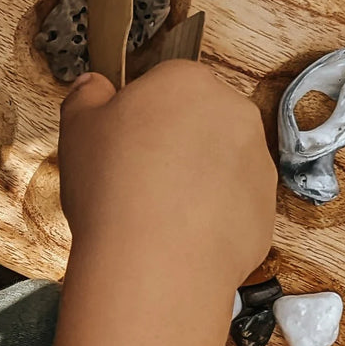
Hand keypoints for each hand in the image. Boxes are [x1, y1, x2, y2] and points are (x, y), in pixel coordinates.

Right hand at [58, 60, 276, 292]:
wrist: (156, 264)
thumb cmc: (112, 186)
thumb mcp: (77, 129)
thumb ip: (86, 96)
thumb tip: (95, 85)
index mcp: (188, 81)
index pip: (166, 84)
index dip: (141, 116)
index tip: (121, 145)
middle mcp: (234, 113)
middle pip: (200, 120)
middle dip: (175, 143)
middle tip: (138, 179)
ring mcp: (258, 163)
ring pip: (221, 163)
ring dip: (197, 180)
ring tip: (159, 215)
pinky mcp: (267, 211)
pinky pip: (234, 205)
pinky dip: (213, 217)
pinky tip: (181, 238)